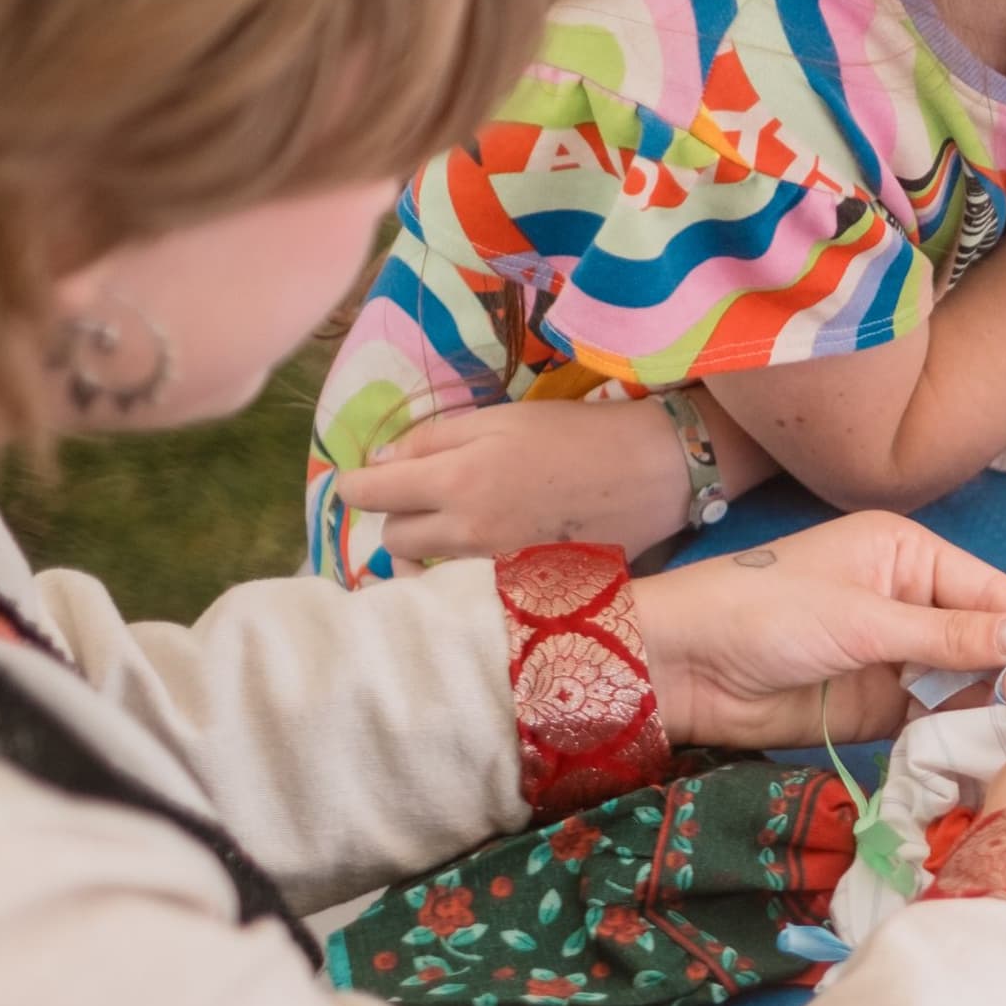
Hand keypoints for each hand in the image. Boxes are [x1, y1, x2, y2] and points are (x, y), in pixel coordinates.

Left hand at [339, 399, 693, 570]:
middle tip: (418, 498)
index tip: (361, 480)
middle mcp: (466, 532)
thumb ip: (433, 439)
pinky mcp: (522, 587)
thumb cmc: (574, 435)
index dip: (354, 484)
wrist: (650, 476)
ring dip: (427, 548)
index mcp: (455, 480)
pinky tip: (486, 550)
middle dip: (395, 518)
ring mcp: (494, 567)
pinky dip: (464, 570)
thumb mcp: (499, 418)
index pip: (369, 494)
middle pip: (393, 540)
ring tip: (449, 526)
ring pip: (429, 569)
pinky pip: (469, 585)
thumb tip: (382, 463)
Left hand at [630, 514, 1005, 747]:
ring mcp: (900, 655)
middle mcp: (913, 600)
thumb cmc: (762, 613)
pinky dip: (960, 735)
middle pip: (989, 639)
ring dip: (994, 710)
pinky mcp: (884, 704)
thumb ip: (948, 636)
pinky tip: (987, 754)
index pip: (992, 592)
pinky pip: (938, 718)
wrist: (683, 667)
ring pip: (970, 683)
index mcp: (910, 554)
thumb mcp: (862, 619)